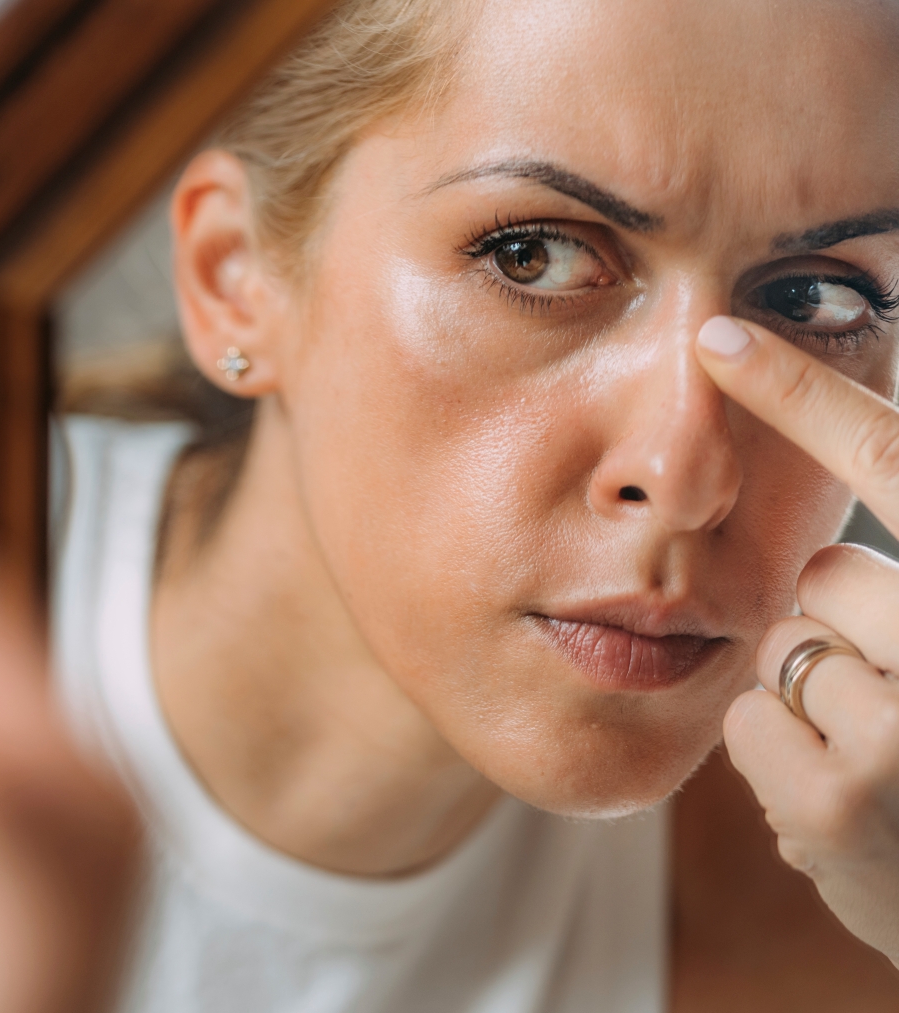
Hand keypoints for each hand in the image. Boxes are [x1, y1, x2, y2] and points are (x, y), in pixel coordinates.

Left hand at [698, 315, 898, 965]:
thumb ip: (897, 594)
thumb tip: (824, 540)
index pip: (896, 467)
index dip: (804, 394)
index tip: (718, 332)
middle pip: (828, 576)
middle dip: (843, 627)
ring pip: (783, 650)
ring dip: (814, 701)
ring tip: (885, 768)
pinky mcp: (840, 800)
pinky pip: (752, 725)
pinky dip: (783, 765)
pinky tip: (843, 812)